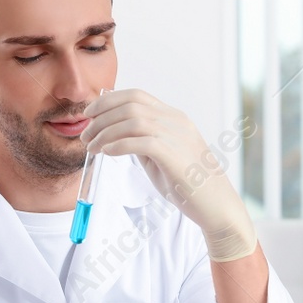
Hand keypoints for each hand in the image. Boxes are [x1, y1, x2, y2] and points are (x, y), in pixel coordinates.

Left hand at [83, 89, 256, 261]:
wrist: (216, 206)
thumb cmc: (188, 185)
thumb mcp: (161, 157)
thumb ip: (143, 143)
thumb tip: (115, 136)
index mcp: (174, 118)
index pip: (137, 95)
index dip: (108, 101)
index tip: (90, 114)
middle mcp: (176, 121)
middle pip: (130, 104)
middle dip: (101, 116)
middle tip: (86, 135)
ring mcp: (177, 136)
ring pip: (132, 120)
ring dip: (105, 132)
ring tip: (91, 147)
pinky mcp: (174, 155)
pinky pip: (139, 141)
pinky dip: (118, 145)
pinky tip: (106, 153)